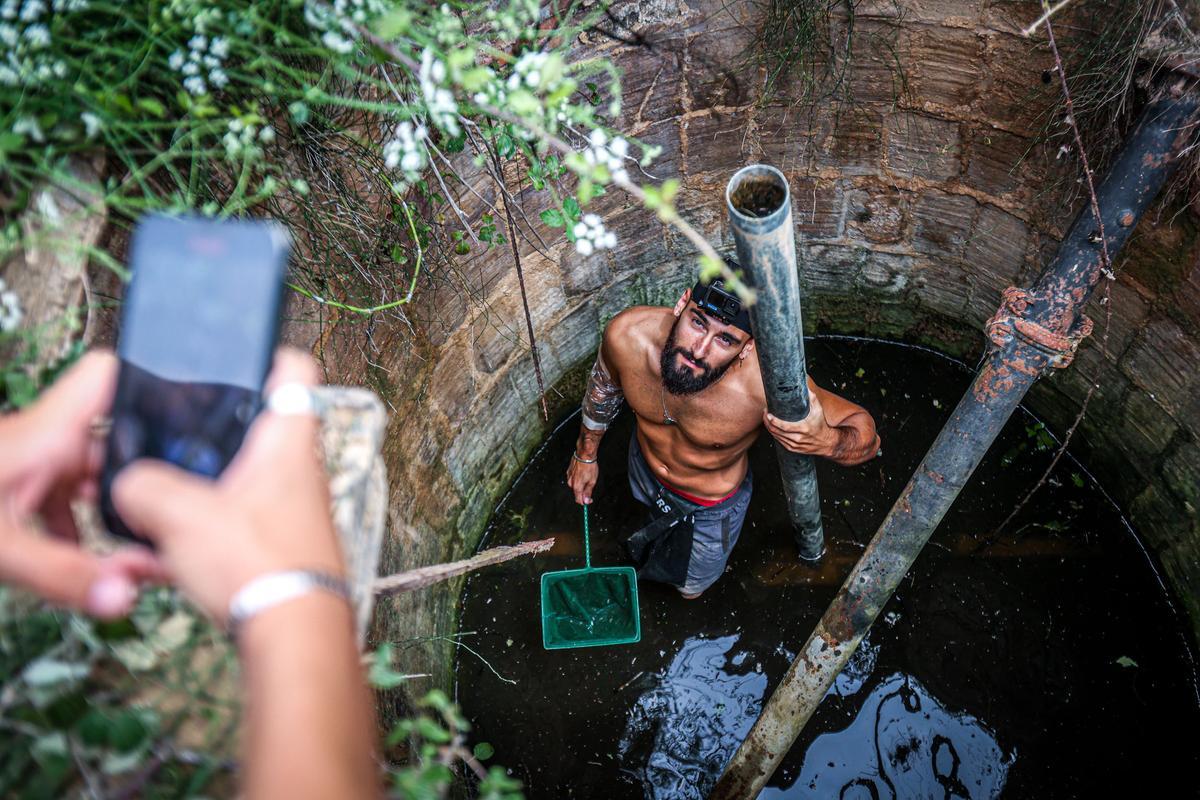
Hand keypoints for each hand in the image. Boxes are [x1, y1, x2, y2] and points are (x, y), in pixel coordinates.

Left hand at [0, 352, 164, 617]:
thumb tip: (126, 598)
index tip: (190, 421)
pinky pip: (56, 501)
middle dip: (144, 482)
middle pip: (114, 443)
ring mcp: (23, 465)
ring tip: (134, 557)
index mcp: (46, 435)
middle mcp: (42, 442)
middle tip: (175, 521)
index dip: (152, 387)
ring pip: (87, 478)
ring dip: (110, 514)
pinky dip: (74, 529)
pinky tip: (80, 566)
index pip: (108, 377)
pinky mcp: (7, 490)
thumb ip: (62, 573)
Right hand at [112, 348, 345, 623]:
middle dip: (211, 437)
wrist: (295, 636)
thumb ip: (143, 487)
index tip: (236, 354)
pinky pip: (239, 527)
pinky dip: (207, 536)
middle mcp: (301, 471)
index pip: (294, 371)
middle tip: (173, 442)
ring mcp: (295, 512)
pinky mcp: (284, 549)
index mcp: (288, 441)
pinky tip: (172, 558)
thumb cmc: (260, 565)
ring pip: (242, 484)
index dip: (267, 353)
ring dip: (203, 494)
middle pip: (256, 430)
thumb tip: (131, 486)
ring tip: (161, 509)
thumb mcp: (180, 515)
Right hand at [566, 455, 597, 504]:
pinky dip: (578, 478)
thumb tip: (586, 501)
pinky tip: (583, 473)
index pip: (578, 500)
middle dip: (583, 492)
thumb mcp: (592, 481)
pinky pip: (573, 479)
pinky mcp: (568, 472)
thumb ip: (588, 492)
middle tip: (590, 486)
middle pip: (577, 492)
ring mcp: (569, 477)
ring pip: (575, 485)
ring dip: (581, 484)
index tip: (589, 500)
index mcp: (577, 487)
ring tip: (587, 477)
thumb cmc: (589, 466)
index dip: (585, 502)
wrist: (584, 455)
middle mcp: (571, 483)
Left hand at [763, 387, 836, 455]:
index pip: (784, 426)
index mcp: (804, 428)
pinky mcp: (793, 449)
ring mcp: (795, 445)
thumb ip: (811, 397)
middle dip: (768, 422)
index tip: (768, 413)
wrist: (826, 442)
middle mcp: (799, 438)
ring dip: (769, 427)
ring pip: (776, 437)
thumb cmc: (821, 424)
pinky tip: (771, 427)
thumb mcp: (818, 410)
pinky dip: (774, 434)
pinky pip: (779, 441)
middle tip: (765, 413)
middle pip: (777, 431)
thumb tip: (804, 384)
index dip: (774, 421)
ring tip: (766, 418)